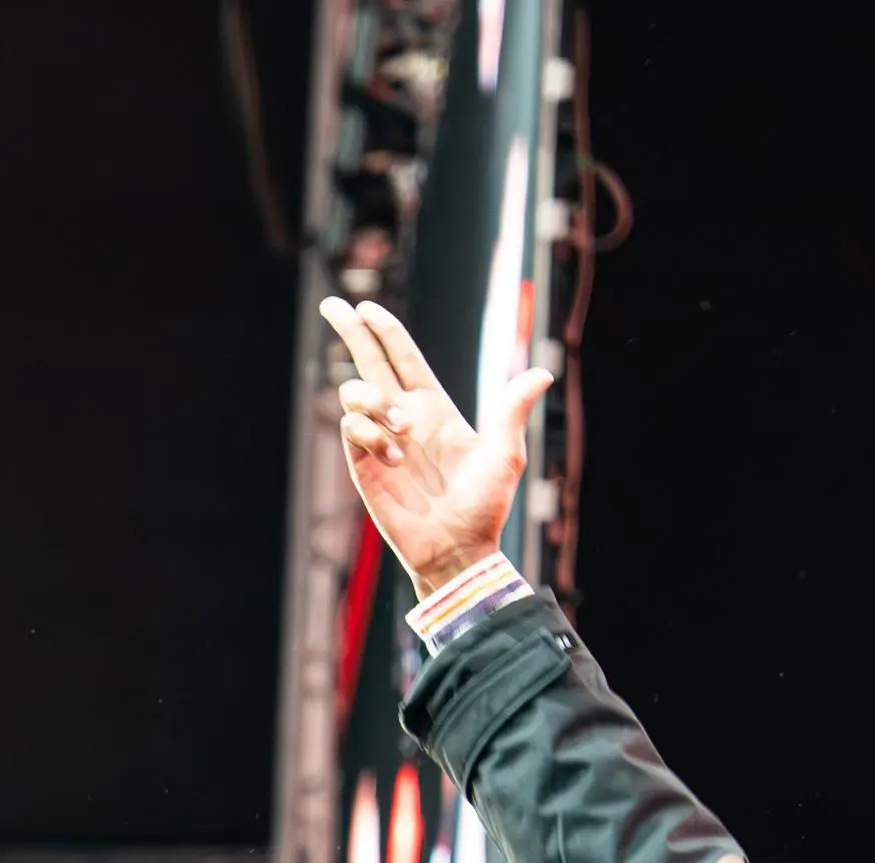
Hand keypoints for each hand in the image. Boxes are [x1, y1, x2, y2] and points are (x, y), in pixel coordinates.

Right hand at [318, 299, 549, 593]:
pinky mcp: (362, 465)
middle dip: (349, 331)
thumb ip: (512, 409)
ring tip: (401, 432)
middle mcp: (401, 418)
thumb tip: (543, 372)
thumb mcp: (505, 452)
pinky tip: (394, 458)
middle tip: (330, 303)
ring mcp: (378, 441)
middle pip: (368, 362)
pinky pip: (352, 428)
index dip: (384, 330)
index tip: (365, 306)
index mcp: (434, 407)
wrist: (456, 548)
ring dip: (374, 401)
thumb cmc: (484, 504)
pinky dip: (370, 434)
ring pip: (355, 393)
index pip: (402, 357)